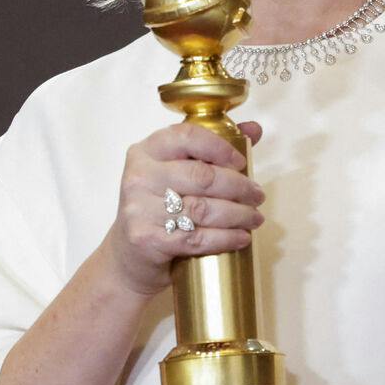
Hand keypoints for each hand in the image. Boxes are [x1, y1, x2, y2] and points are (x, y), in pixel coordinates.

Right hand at [99, 120, 265, 301]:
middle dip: (239, 187)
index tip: (242, 162)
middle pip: (202, 176)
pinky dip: (225, 238)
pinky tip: (241, 237)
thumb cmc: (158, 208)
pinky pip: (196, 237)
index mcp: (146, 151)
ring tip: (255, 218)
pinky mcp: (147, 239)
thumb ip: (211, 150)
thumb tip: (254, 129)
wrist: (128, 256)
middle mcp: (139, 176)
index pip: (187, 136)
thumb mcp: (176, 174)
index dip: (221, 148)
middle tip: (257, 195)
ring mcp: (140, 208)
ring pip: (203, 209)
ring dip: (238, 215)